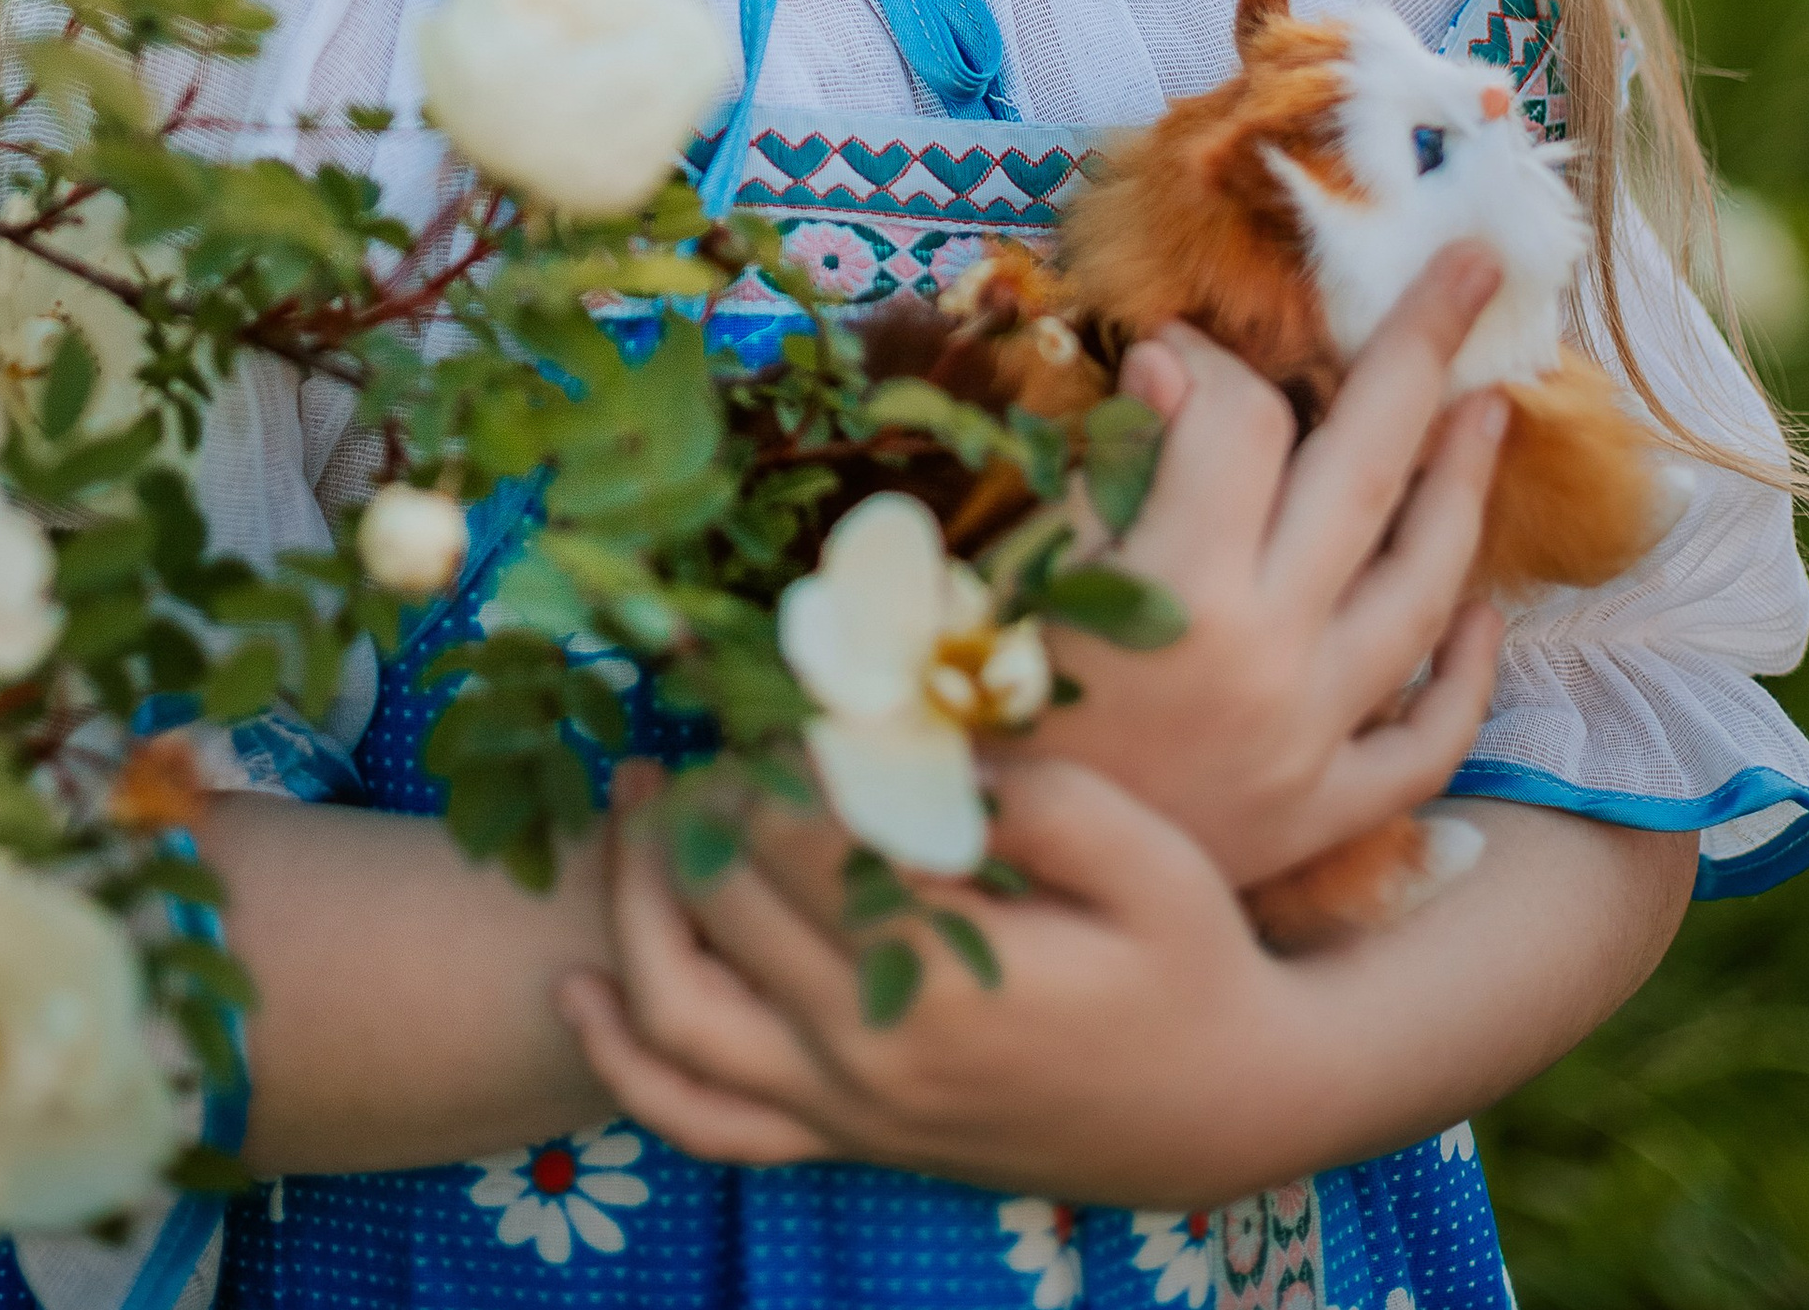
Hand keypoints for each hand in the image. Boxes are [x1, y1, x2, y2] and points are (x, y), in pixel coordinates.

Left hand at [556, 759, 1330, 1206]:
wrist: (1227, 1112)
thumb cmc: (1192, 962)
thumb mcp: (1142, 854)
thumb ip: (1021, 793)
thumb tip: (902, 738)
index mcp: (944, 979)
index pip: (797, 838)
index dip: (764, 744)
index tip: (756, 668)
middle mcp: (870, 1056)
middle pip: (720, 906)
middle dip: (697, 798)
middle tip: (710, 717)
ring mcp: (847, 1111)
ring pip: (677, 1017)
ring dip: (630, 905)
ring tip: (634, 804)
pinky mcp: (844, 1139)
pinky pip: (703, 1121)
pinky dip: (626, 1064)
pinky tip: (582, 989)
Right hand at [1007, 242, 1511, 888]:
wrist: (977, 913)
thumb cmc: (961, 717)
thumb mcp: (1010, 570)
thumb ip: (1104, 466)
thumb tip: (1169, 361)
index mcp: (1175, 584)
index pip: (1239, 418)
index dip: (1211, 362)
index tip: (1172, 351)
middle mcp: (1270, 657)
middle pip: (1369, 467)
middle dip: (1422, 349)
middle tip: (1471, 264)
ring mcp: (1312, 741)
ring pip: (1424, 590)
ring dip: (1464, 487)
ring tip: (1492, 411)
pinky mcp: (1325, 817)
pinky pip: (1427, 732)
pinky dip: (1462, 667)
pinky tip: (1477, 612)